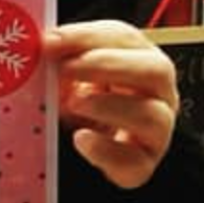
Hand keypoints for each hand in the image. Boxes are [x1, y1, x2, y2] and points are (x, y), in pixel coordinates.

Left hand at [46, 20, 177, 190]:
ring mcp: (156, 132)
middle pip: (156, 71)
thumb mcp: (72, 77)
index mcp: (141, 61)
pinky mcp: (142, 165)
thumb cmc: (85, 105)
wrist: (95, 150)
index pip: (125, 38)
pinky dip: (106, 150)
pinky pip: (133, 160)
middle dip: (109, 65)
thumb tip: (44, 47)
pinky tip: (81, 139)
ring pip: (152, 115)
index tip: (51, 41)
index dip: (88, 37)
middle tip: (67, 68)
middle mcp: (159, 94)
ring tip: (74, 103)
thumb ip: (62, 60)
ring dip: (109, 106)